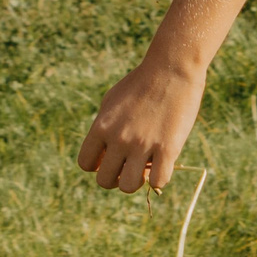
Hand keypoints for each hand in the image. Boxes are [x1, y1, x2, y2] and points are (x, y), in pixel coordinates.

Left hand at [77, 57, 207, 192]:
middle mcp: (119, 138)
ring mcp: (142, 145)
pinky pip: (159, 182)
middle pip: (105, 181)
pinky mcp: (167, 149)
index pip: (85, 164)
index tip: (112, 156)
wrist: (171, 69)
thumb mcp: (111, 101)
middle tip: (130, 164)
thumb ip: (103, 128)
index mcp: (101, 126)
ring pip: (129, 186)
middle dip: (116, 177)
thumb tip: (101, 155)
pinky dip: (160, 179)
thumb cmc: (141, 84)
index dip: (98, 164)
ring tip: (146, 166)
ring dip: (137, 181)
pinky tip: (164, 164)